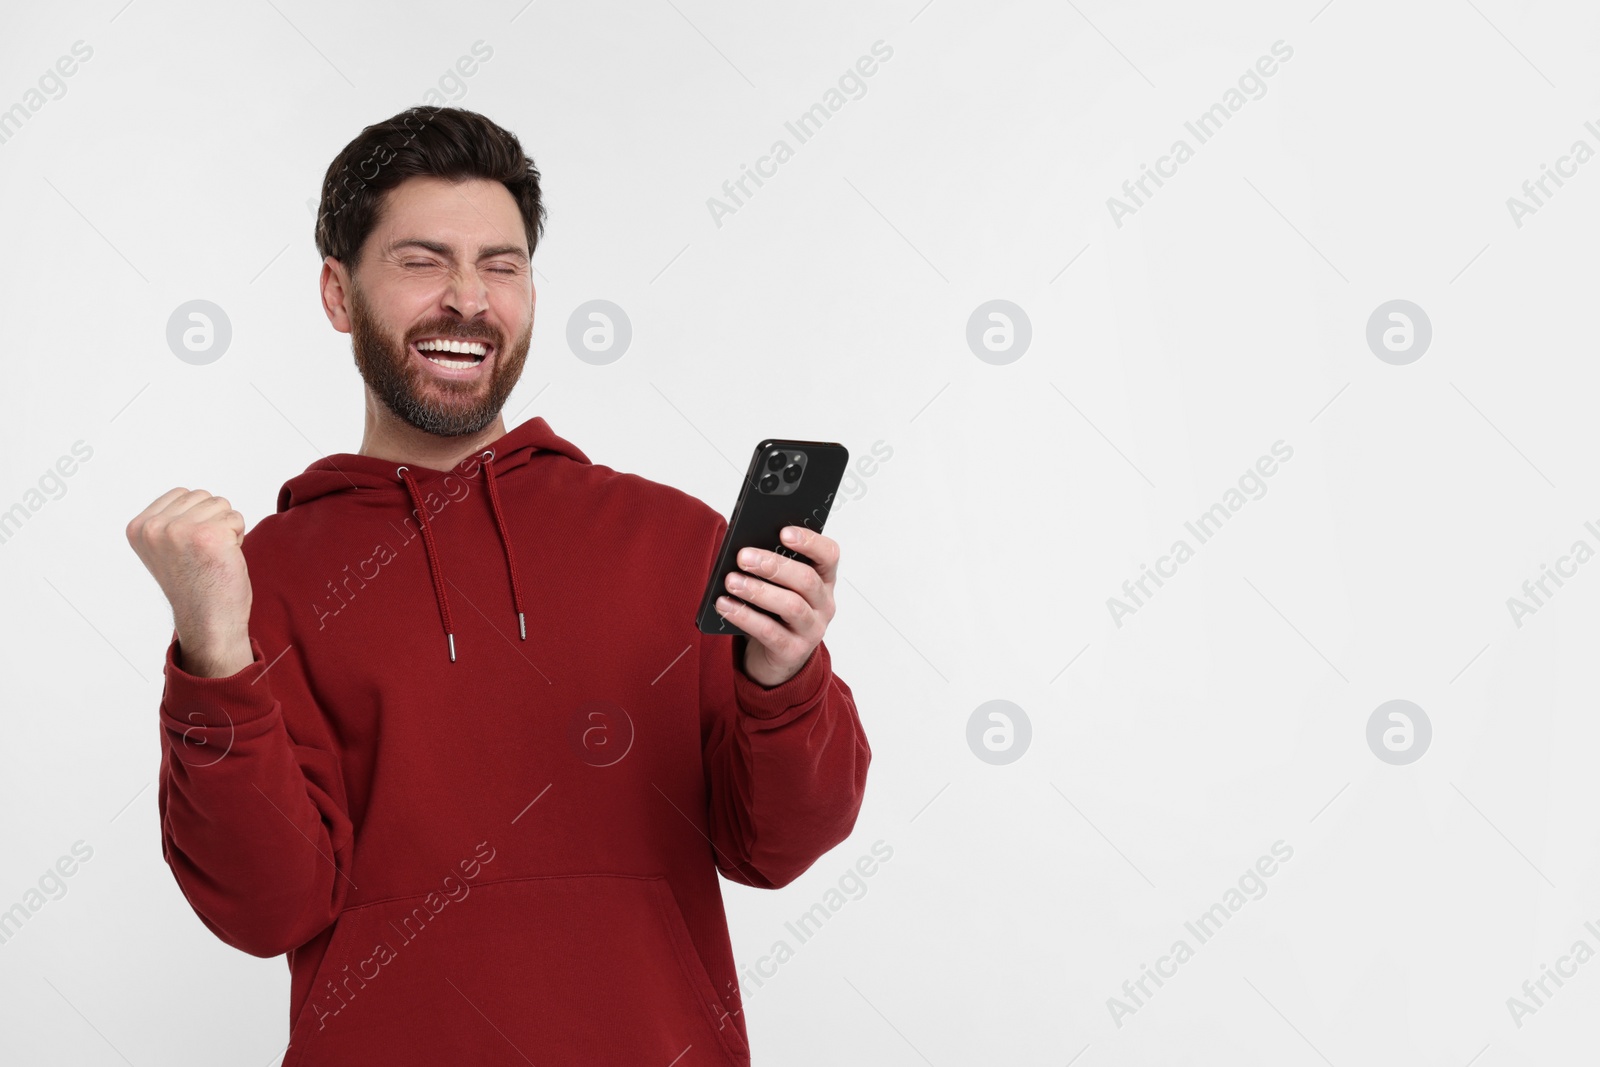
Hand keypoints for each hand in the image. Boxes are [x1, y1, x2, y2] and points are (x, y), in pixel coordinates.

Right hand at [126, 488, 253, 676]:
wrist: (207, 621)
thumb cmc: (193, 585)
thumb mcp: (164, 548)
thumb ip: (168, 520)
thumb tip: (188, 495)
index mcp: (138, 528)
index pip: (181, 493)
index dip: (195, 518)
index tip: (188, 548)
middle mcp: (154, 528)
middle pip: (202, 496)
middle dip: (212, 521)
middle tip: (204, 554)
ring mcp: (180, 530)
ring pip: (221, 504)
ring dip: (226, 529)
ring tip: (213, 556)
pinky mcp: (208, 535)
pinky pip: (236, 518)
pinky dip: (238, 537)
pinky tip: (224, 559)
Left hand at [716, 526, 837, 686]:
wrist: (775, 659)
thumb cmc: (775, 613)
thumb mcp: (778, 587)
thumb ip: (771, 568)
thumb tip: (744, 549)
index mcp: (823, 580)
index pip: (829, 555)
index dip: (810, 541)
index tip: (783, 532)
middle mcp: (823, 605)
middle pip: (806, 580)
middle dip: (773, 566)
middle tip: (743, 556)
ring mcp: (812, 630)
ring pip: (791, 606)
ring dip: (758, 591)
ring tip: (731, 581)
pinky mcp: (793, 652)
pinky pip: (769, 632)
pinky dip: (744, 616)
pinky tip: (725, 605)